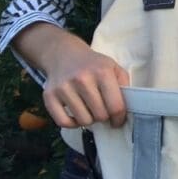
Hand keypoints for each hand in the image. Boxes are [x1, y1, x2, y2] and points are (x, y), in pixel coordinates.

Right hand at [13, 22, 128, 127]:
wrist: (65, 55)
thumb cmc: (94, 65)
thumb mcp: (114, 68)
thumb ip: (124, 86)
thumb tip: (127, 110)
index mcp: (102, 72)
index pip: (115, 106)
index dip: (119, 118)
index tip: (118, 120)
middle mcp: (82, 79)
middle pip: (100, 115)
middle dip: (104, 117)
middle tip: (102, 110)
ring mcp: (64, 88)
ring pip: (83, 120)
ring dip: (89, 119)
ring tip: (90, 109)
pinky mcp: (49, 96)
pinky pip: (63, 122)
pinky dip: (71, 124)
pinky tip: (76, 115)